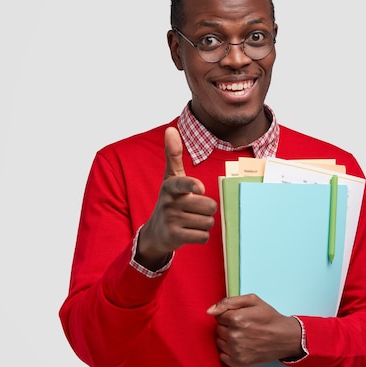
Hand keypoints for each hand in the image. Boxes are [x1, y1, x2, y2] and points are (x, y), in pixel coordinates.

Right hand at [135, 127, 216, 269]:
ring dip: (205, 223)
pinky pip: (203, 236)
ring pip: (207, 222)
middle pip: (208, 206)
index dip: (192, 186)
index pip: (183, 184)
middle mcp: (169, 202)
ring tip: (192, 220)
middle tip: (196, 209)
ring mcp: (171, 220)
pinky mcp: (175, 237)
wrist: (156, 231)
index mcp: (170, 186)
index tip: (200, 188)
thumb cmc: (170, 200)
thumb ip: (173, 155)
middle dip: (208, 209)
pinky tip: (190, 232)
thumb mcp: (171, 178)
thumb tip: (170, 130)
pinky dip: (201, 236)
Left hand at [207, 294, 303, 366]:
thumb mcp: (252, 301)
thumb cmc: (270, 318)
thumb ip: (228, 302)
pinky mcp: (239, 361)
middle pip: (218, 329)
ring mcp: (236, 350)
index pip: (218, 316)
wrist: (285, 337)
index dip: (228, 315)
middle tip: (243, 326)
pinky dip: (229, 351)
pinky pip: (223, 355)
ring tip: (243, 335)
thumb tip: (210, 310)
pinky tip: (241, 345)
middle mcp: (234, 335)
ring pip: (219, 341)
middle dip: (227, 326)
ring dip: (227, 338)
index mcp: (236, 319)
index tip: (239, 316)